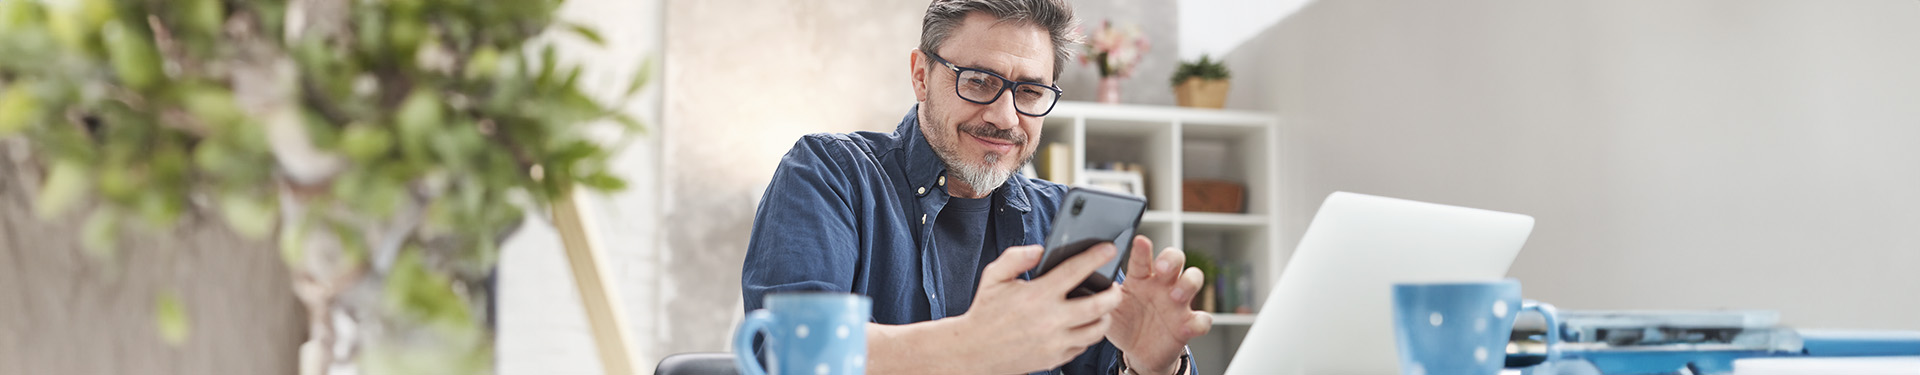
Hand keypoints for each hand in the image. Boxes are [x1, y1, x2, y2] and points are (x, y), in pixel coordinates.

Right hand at [956, 244, 1125, 373]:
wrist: (974, 351)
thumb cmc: (985, 311)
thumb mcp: (994, 277)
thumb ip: (1015, 258)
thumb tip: (1040, 249)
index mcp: (1037, 295)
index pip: (1074, 272)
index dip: (1095, 257)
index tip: (1109, 249)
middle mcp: (1050, 320)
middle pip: (1098, 306)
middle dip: (1113, 294)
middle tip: (1115, 286)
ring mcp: (1054, 342)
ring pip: (1096, 330)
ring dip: (1105, 316)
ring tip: (1103, 307)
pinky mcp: (1055, 358)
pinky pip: (1083, 346)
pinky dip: (1088, 334)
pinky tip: (1084, 324)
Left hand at [1107, 235, 1211, 374]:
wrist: (1136, 353)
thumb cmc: (1123, 323)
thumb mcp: (1109, 310)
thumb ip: (1103, 295)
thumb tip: (1089, 279)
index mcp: (1140, 279)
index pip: (1142, 259)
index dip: (1143, 250)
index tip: (1140, 241)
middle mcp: (1162, 285)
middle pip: (1175, 259)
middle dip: (1171, 259)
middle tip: (1162, 268)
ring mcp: (1178, 303)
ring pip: (1193, 280)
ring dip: (1188, 284)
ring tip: (1175, 296)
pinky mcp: (1188, 324)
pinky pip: (1202, 319)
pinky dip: (1198, 321)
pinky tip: (1187, 326)